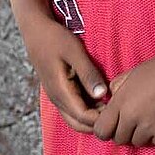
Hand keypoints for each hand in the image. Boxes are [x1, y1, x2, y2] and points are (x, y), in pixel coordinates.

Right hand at [22, 16, 107, 133]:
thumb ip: (88, 74)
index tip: (118, 109)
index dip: (101, 118)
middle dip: (98, 123)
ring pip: (75, 119)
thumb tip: (102, 95)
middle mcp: (57, 99)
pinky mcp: (59, 92)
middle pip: (79, 125)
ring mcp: (56, 96)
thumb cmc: (55, 38)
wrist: (35, 30)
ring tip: (110, 105)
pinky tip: (100, 99)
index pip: (83, 117)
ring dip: (92, 118)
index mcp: (60, 91)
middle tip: (116, 110)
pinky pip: (73, 109)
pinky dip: (87, 110)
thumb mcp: (74, 52)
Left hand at [93, 47, 154, 146]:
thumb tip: (110, 103)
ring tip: (148, 120)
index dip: (105, 129)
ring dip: (140, 135)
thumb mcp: (130, 74)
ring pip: (137, 143)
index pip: (101, 131)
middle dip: (123, 132)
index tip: (113, 124)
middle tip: (132, 122)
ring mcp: (150, 127)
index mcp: (120, 102)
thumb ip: (116, 89)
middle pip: (119, 140)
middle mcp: (132, 118)